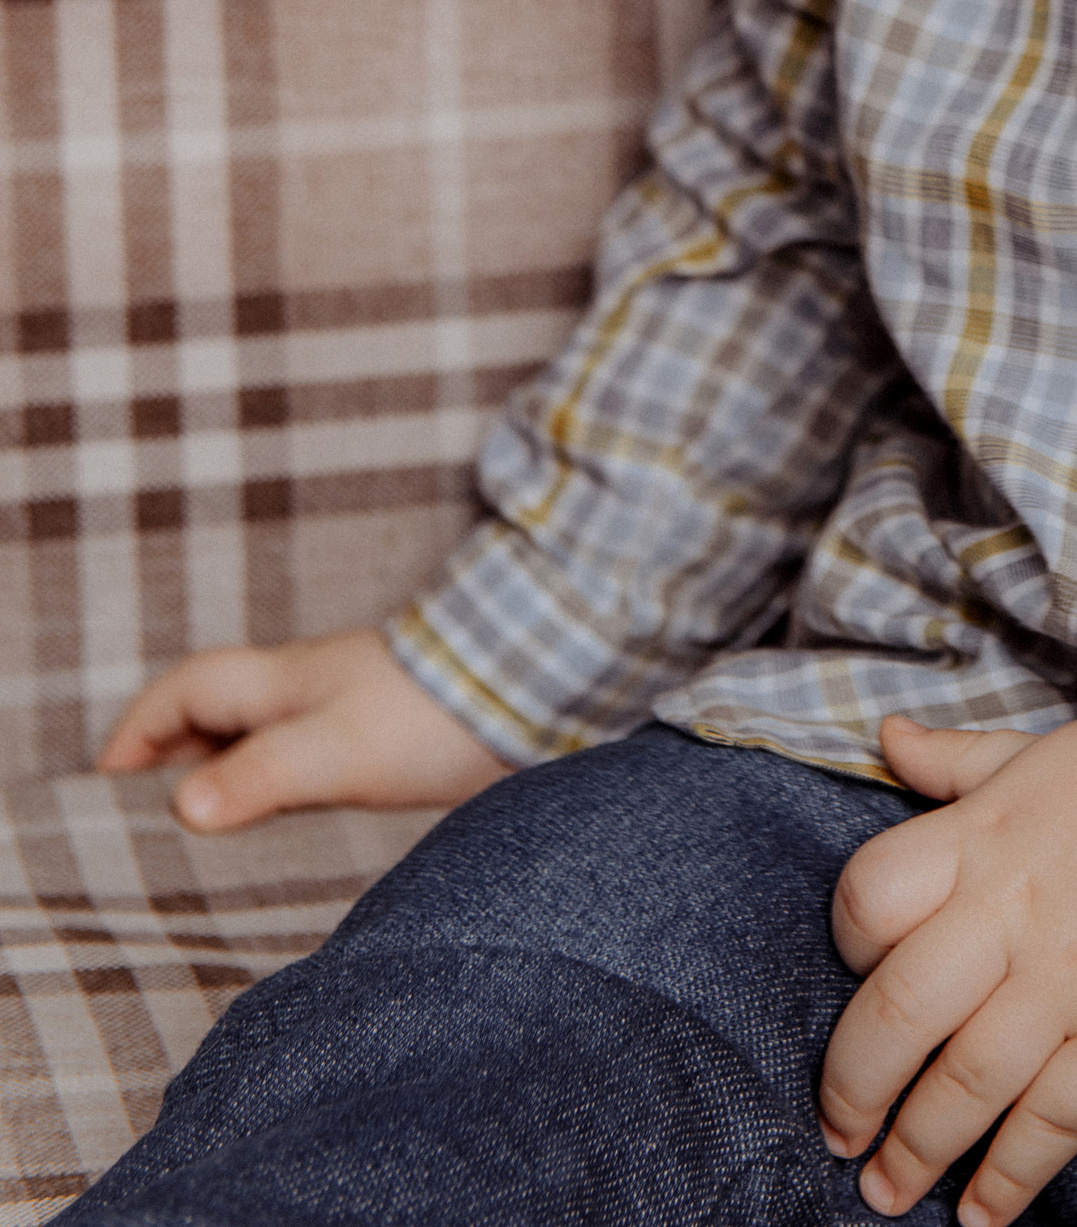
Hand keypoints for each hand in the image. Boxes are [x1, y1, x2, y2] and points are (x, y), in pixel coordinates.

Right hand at [96, 626, 508, 831]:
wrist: (529, 687)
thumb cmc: (430, 713)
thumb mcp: (332, 751)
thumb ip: (259, 776)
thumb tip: (183, 807)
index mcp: (282, 680)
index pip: (189, 687)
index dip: (141, 726)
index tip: (106, 778)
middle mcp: (309, 687)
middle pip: (220, 710)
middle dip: (174, 752)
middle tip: (144, 817)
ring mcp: (348, 709)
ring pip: (265, 735)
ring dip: (229, 773)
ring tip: (207, 837)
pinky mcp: (385, 738)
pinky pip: (308, 758)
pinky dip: (278, 789)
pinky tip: (289, 831)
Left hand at [821, 668, 1076, 1225]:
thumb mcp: (1046, 750)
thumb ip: (959, 759)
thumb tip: (888, 736)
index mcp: (984, 835)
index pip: (867, 897)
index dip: (843, 946)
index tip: (848, 980)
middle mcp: (1010, 914)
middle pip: (894, 1012)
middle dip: (851, 1087)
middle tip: (838, 1131)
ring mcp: (1066, 983)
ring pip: (960, 1087)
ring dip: (913, 1152)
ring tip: (885, 1191)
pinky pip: (1049, 1126)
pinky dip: (1007, 1181)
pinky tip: (980, 1215)